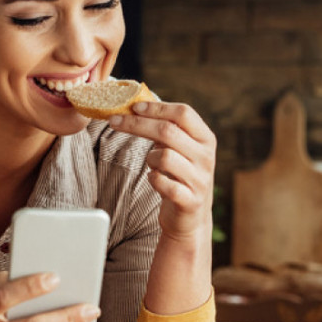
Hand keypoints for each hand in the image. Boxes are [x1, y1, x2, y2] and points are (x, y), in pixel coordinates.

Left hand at [109, 100, 216, 242]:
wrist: (191, 217)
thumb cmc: (180, 176)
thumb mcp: (180, 149)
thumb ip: (167, 128)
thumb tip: (138, 104)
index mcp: (206, 138)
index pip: (183, 113)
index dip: (157, 107)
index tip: (133, 106)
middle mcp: (206, 157)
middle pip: (168, 131)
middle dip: (137, 124)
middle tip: (115, 121)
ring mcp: (200, 179)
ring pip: (164, 156)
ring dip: (149, 157)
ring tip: (151, 163)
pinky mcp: (189, 200)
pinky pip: (162, 182)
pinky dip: (152, 179)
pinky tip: (154, 179)